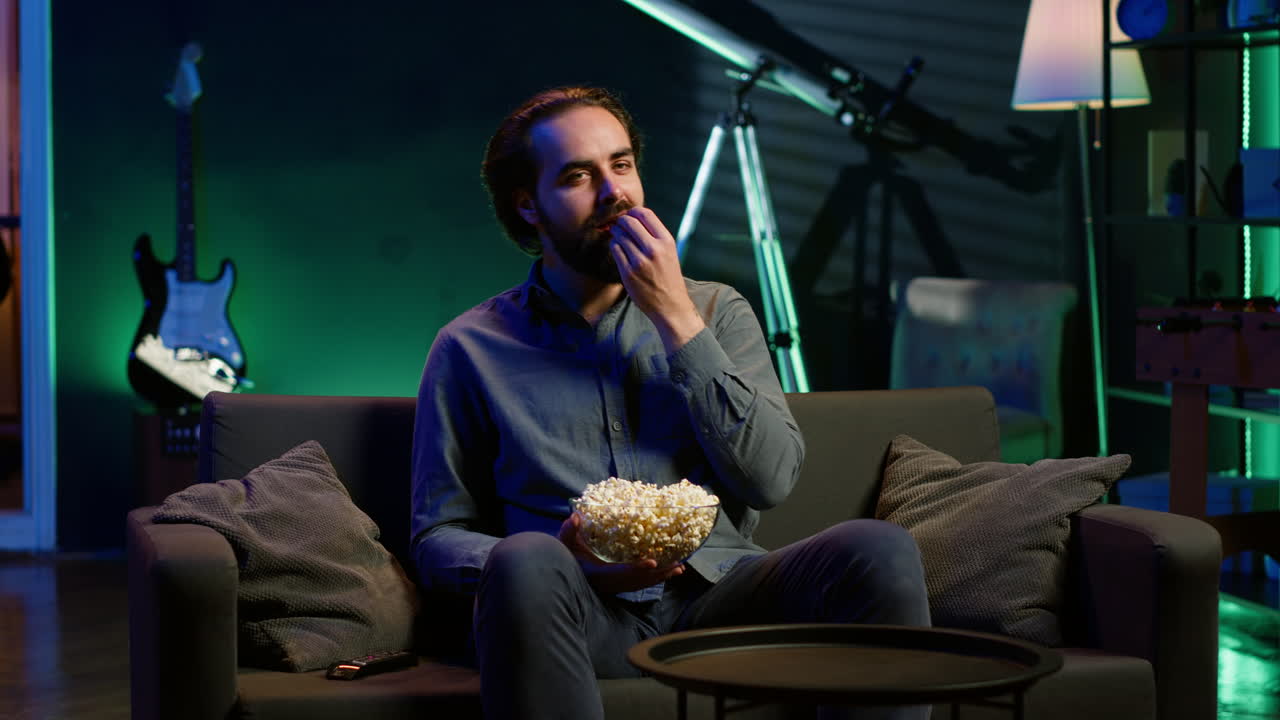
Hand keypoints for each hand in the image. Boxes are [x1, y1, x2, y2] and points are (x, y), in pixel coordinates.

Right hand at [557, 512, 684, 594]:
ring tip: (679, 569)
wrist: (562, 572)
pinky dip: (654, 578)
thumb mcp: (564, 543)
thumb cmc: (566, 556)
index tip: (652, 563)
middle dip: (657, 574)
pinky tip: (668, 572)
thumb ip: (569, 531)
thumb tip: (575, 517)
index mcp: (597, 573)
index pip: (619, 572)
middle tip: (677, 565)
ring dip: (660, 577)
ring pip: (641, 583)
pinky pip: (639, 583)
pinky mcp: (619, 584)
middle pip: (637, 581)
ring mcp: (614, 586)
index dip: (636, 569)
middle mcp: (609, 583)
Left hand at [609, 207, 705, 352]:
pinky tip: (619, 251)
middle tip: (619, 226)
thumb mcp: (668, 251)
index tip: (629, 217)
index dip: (633, 212)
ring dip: (616, 234)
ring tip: (619, 239)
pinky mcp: (628, 272)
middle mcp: (654, 249)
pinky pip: (615, 249)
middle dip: (621, 222)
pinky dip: (614, 247)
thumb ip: (654, 235)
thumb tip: (632, 217)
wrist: (670, 305)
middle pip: (629, 222)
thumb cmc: (668, 276)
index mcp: (666, 241)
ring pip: (619, 235)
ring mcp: (640, 261)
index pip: (644, 213)